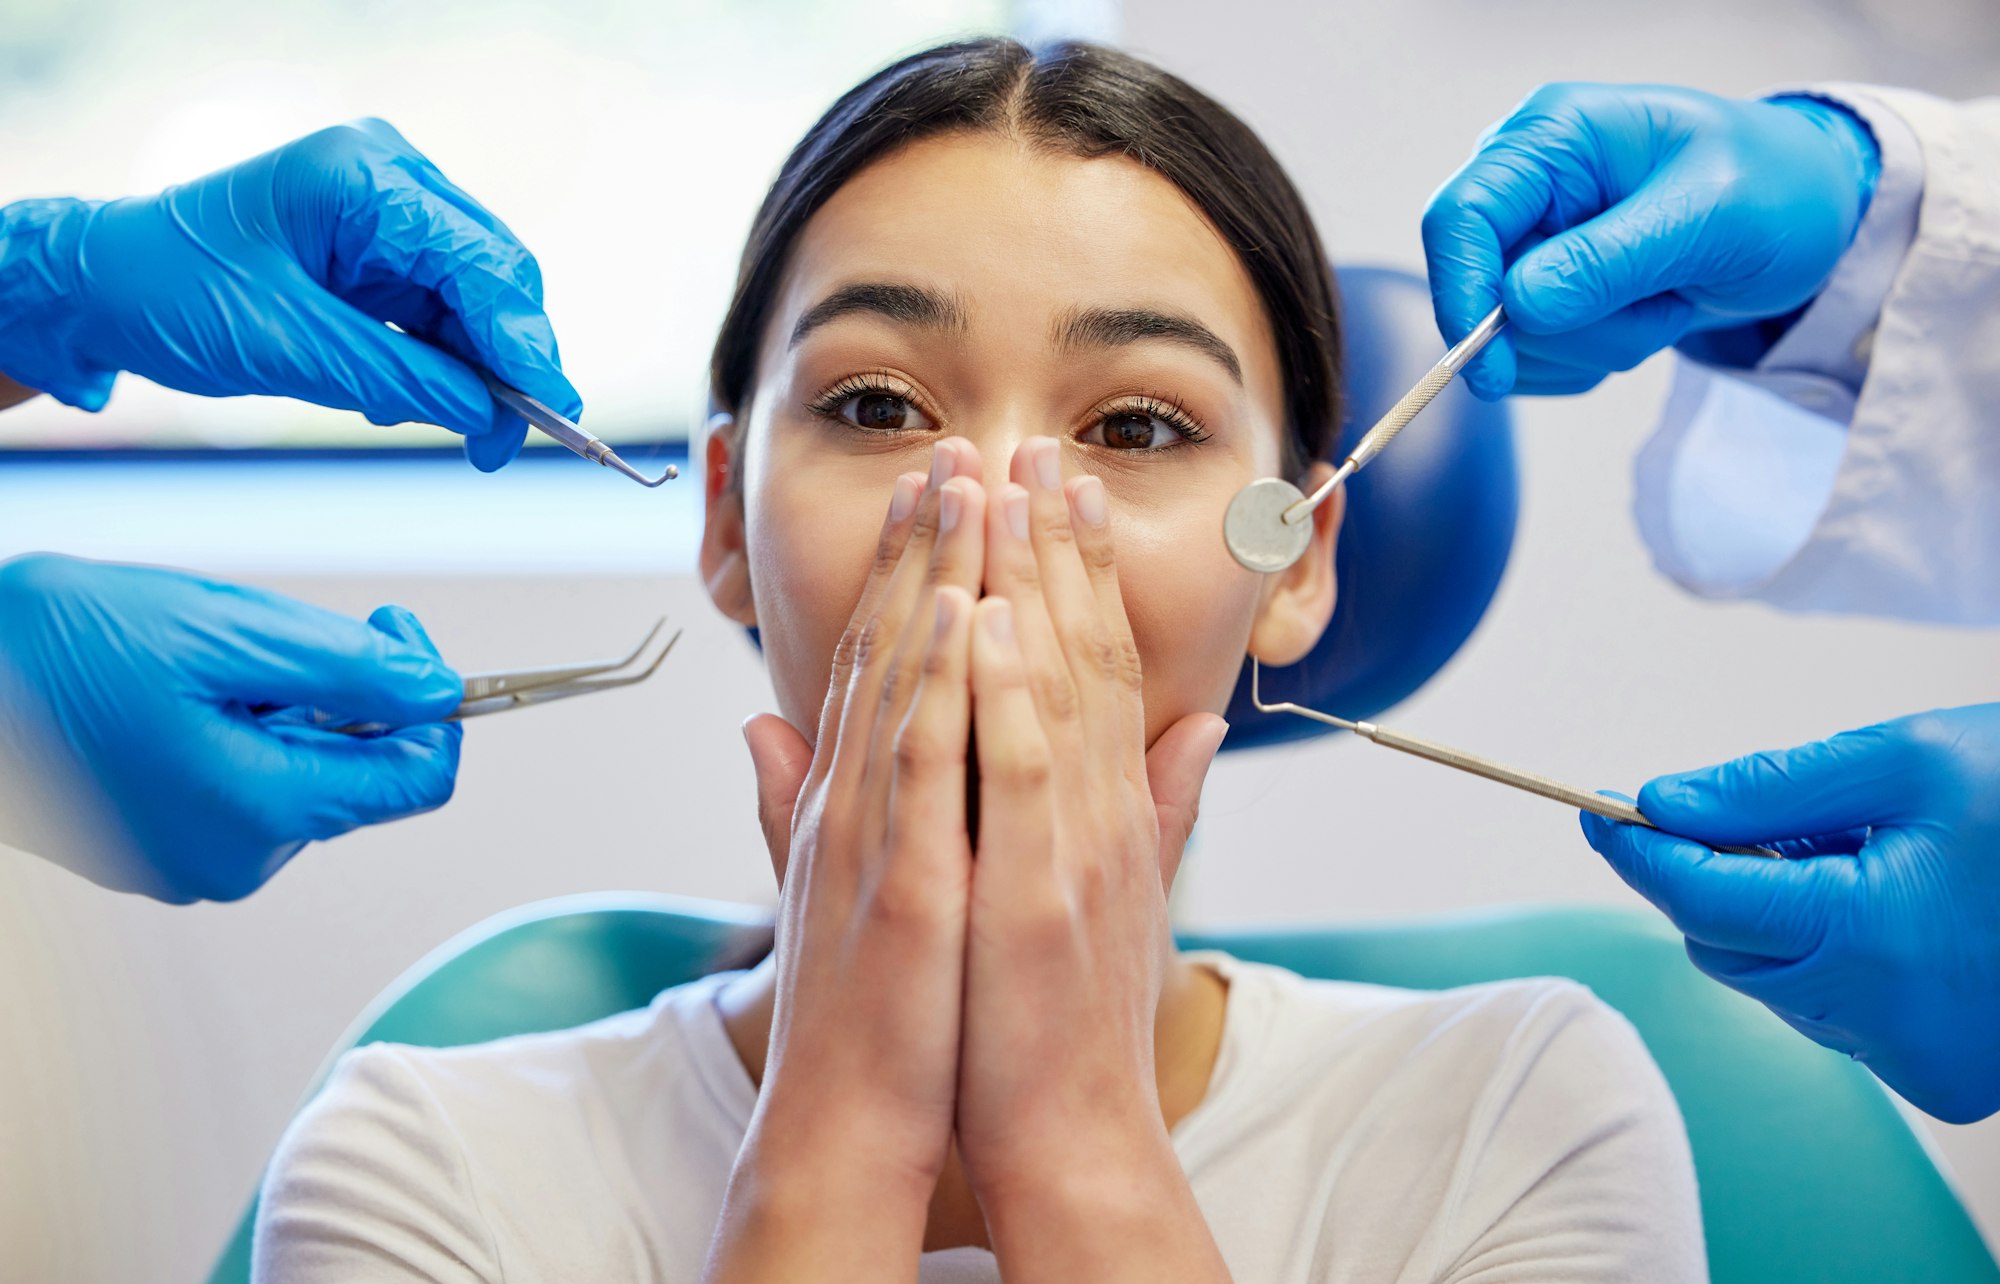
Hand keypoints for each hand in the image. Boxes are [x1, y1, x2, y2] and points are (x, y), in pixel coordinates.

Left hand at [0, 118, 576, 469]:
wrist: (103, 289)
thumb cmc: (167, 292)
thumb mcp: (289, 347)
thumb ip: (400, 378)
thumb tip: (489, 414)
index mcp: (363, 177)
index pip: (479, 261)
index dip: (522, 339)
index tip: (555, 408)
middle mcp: (389, 183)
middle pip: (494, 277)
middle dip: (509, 363)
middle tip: (507, 442)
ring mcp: (388, 217)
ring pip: (477, 303)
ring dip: (479, 373)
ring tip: (469, 437)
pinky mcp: (381, 255)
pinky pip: (441, 315)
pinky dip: (443, 365)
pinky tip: (423, 402)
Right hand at [0, 554, 461, 902]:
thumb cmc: (53, 648)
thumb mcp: (224, 631)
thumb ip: (349, 667)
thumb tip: (440, 690)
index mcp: (262, 812)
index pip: (418, 781)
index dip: (432, 703)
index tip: (397, 637)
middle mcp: (235, 860)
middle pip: (358, 775)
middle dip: (342, 695)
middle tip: (275, 632)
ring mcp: (190, 862)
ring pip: (299, 776)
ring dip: (283, 711)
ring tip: (199, 666)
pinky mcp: (157, 850)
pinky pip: (241, 789)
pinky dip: (237, 734)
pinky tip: (173, 697)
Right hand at [707, 441, 986, 1281]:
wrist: (842, 1122)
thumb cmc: (864, 1009)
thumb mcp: (833, 887)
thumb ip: (800, 802)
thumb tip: (762, 731)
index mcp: (850, 798)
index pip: (878, 660)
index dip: (906, 570)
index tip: (940, 491)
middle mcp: (851, 798)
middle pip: (888, 646)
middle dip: (924, 542)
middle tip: (958, 448)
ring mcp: (873, 833)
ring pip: (904, 678)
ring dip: (935, 576)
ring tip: (967, 487)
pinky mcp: (903, 881)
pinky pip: (924, 764)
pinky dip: (943, 684)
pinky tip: (970, 614)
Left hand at [956, 437, 1230, 1280]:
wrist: (1072, 1133)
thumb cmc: (1069, 1017)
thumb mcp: (1122, 894)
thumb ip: (1156, 805)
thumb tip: (1195, 727)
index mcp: (1113, 808)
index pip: (1105, 663)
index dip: (1087, 572)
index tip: (1065, 489)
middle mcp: (1106, 810)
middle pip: (1088, 652)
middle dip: (1063, 545)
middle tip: (1042, 447)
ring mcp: (1077, 846)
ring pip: (1058, 686)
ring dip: (1035, 581)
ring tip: (1013, 487)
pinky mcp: (1039, 890)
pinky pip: (1024, 770)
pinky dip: (1007, 688)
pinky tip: (986, 616)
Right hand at [1422, 83, 1880, 396]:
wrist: (1813, 215)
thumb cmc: (1775, 187)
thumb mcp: (1709, 217)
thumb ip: (1610, 260)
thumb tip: (1518, 306)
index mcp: (1554, 137)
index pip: (1460, 217)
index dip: (1462, 293)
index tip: (1490, 366)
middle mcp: (1529, 185)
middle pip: (1483, 290)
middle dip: (1565, 328)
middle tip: (1658, 311)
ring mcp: (1535, 240)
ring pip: (1510, 337)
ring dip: (1592, 345)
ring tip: (1666, 301)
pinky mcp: (1546, 290)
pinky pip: (1534, 358)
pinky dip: (1590, 360)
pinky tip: (1646, 317)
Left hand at [1581, 704, 1999, 1122]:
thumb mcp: (1901, 761)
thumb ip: (1765, 790)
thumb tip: (1659, 804)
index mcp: (1869, 939)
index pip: (1699, 897)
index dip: (1639, 851)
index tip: (1596, 811)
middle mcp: (1883, 1021)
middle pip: (1726, 947)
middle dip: (1714, 878)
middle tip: (1737, 812)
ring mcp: (1915, 1061)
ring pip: (1774, 983)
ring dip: (1775, 915)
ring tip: (1849, 851)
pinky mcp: (1942, 1079)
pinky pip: (1834, 1012)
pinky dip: (1828, 956)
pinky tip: (1884, 900)